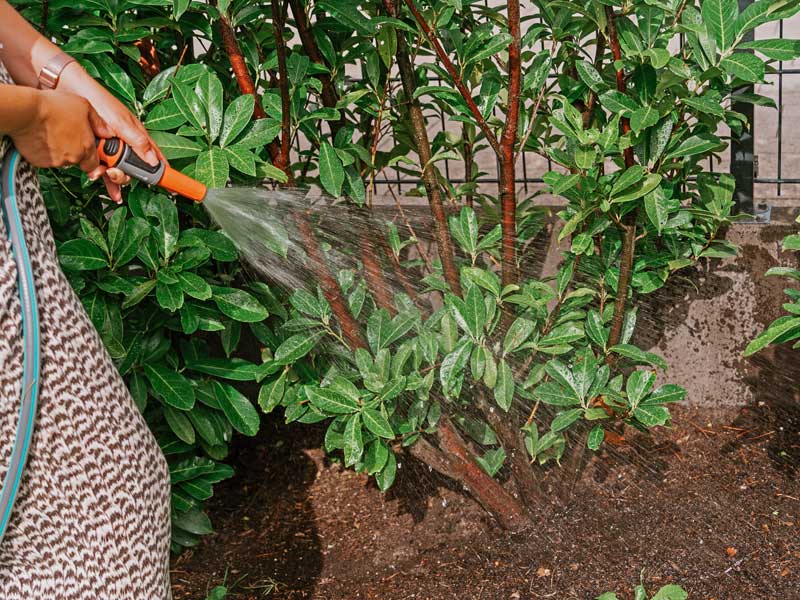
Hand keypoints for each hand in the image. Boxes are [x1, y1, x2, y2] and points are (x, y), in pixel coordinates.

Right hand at [9, 89, 102, 174]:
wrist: (25, 110)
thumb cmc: (53, 106)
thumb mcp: (83, 106)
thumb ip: (98, 122)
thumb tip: (108, 133)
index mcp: (86, 146)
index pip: (95, 163)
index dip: (91, 158)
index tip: (87, 150)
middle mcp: (73, 157)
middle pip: (77, 162)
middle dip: (74, 153)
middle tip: (65, 137)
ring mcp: (56, 161)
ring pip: (61, 161)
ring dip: (58, 151)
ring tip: (51, 133)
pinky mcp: (39, 162)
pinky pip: (45, 160)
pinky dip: (44, 152)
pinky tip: (41, 137)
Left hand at [58, 62, 163, 202]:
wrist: (71, 92)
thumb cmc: (99, 101)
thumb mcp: (121, 123)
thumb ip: (138, 142)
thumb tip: (153, 160)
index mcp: (137, 135)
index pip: (155, 156)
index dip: (162, 170)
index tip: (169, 184)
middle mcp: (126, 143)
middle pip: (134, 168)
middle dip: (126, 174)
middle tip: (115, 171)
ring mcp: (111, 148)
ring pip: (119, 170)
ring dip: (113, 177)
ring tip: (103, 174)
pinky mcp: (96, 151)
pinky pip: (105, 171)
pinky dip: (106, 181)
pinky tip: (111, 192)